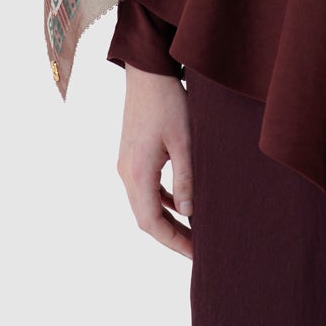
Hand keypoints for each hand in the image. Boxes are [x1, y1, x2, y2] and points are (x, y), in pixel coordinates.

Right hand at [116, 67, 193, 258]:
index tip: (196, 254)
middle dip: (171, 236)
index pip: (151, 223)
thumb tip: (191, 214)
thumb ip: (187, 179)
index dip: (173, 242)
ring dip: (167, 220)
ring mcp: (127, 164)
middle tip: (199, 249)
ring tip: (194, 232)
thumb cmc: (169, 102)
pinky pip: (146, 188)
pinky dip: (163, 201)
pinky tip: (183, 204)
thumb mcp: (185, 141)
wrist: (147, 72)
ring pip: (145, 204)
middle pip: (145, 218)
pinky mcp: (132, 155)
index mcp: (137, 173)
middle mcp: (126, 173)